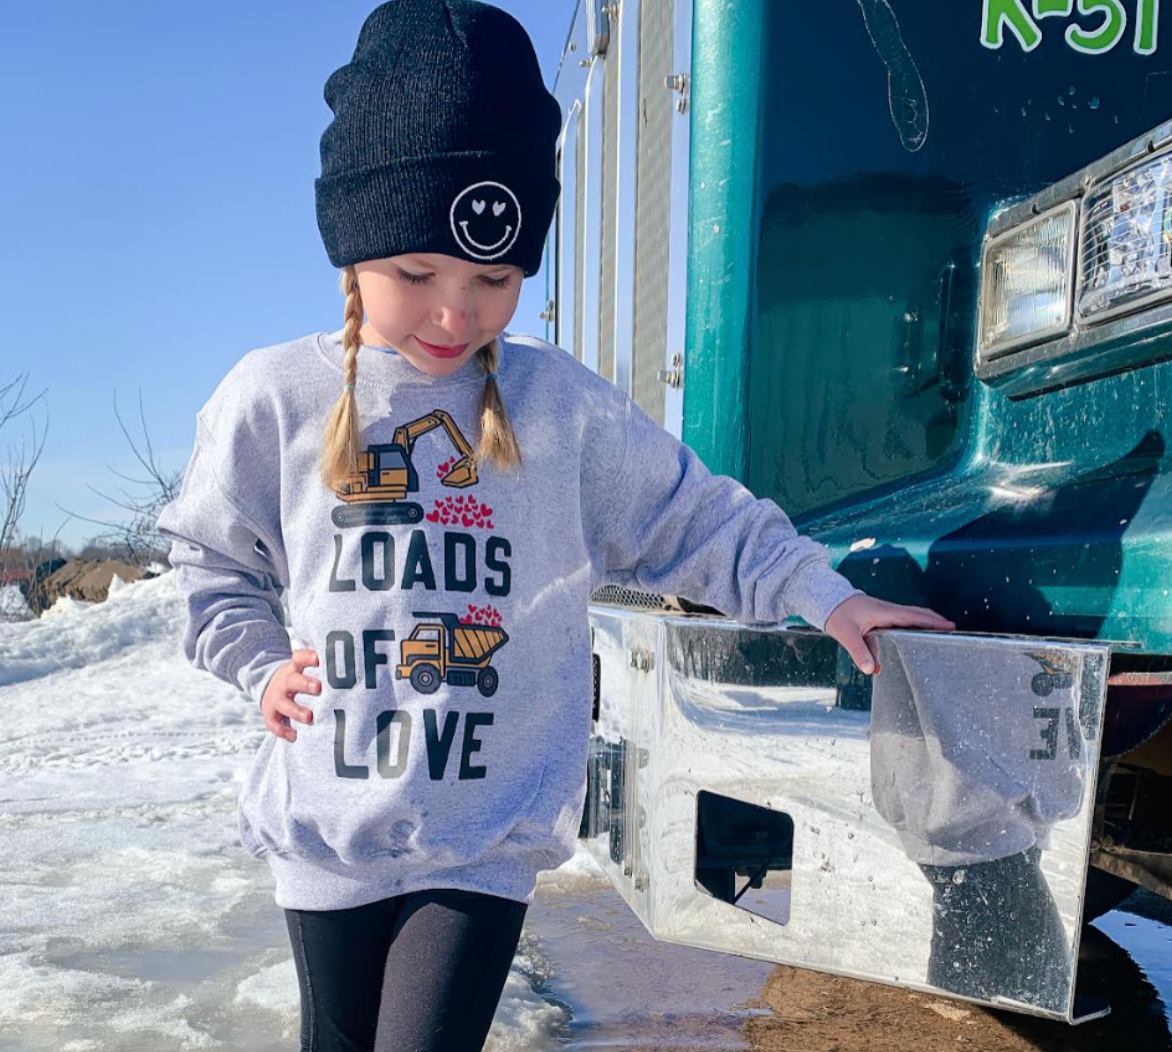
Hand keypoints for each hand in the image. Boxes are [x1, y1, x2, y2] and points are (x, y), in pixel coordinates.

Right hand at [261, 648, 320, 741]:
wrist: (272, 689)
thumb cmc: (300, 679)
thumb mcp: (306, 669)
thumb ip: (324, 669)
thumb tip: (355, 667)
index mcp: (296, 668)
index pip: (299, 658)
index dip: (307, 657)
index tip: (318, 658)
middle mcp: (285, 682)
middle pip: (292, 680)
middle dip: (305, 684)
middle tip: (318, 688)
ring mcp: (276, 698)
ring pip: (283, 703)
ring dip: (296, 710)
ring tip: (309, 717)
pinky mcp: (270, 714)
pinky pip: (273, 723)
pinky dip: (282, 730)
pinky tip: (294, 736)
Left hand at [823, 594, 954, 676]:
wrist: (828, 600)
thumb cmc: (838, 615)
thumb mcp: (847, 634)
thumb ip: (859, 651)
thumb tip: (871, 670)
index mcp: (885, 612)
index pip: (914, 617)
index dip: (933, 622)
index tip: (950, 627)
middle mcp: (889, 610)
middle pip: (918, 614)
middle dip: (935, 621)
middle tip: (952, 631)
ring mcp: (886, 612)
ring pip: (911, 616)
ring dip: (926, 622)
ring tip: (940, 633)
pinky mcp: (881, 616)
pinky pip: (903, 619)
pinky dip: (914, 624)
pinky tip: (916, 635)